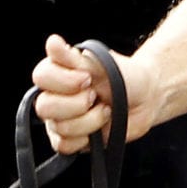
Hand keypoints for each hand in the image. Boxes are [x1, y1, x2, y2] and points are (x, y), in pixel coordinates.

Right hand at [29, 34, 159, 155]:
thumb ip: (71, 57)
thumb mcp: (100, 63)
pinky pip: (64, 146)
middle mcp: (53, 96)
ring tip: (105, 111)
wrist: (145, 99)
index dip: (63, 81)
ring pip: (60, 128)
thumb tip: (51, 41)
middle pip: (45, 107)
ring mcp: (59, 120)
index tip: (88, 78)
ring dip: (89, 121)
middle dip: (77, 104)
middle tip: (96, 96)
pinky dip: (84, 138)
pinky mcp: (69, 140)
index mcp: (57, 73)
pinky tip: (98, 129)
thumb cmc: (124, 77)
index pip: (41, 77)